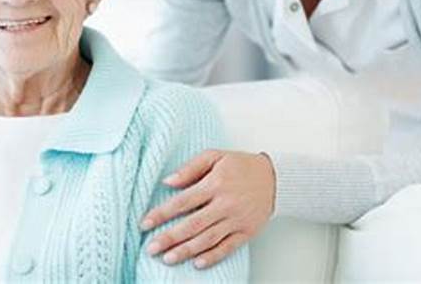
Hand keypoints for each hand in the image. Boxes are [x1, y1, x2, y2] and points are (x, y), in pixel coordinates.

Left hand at [140, 149, 275, 268]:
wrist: (275, 178)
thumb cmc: (241, 165)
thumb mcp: (215, 156)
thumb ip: (190, 168)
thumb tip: (168, 181)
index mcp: (215, 183)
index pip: (182, 201)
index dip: (162, 214)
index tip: (145, 223)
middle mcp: (225, 204)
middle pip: (192, 225)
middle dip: (169, 238)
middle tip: (150, 248)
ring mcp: (236, 220)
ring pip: (208, 239)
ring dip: (186, 250)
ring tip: (168, 258)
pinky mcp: (247, 232)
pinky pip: (228, 247)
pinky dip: (212, 257)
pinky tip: (197, 263)